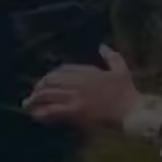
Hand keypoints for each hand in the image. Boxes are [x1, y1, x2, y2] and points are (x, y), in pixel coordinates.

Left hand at [23, 45, 140, 129]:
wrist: (132, 111)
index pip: (62, 69)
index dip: (51, 76)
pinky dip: (43, 113)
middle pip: (51, 81)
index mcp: (88, 71)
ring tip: (29, 105)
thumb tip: (103, 45)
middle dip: (39, 88)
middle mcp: (78, 82)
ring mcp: (76, 96)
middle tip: (32, 96)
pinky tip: (37, 116)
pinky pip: (53, 110)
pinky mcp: (76, 111)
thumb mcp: (122, 70)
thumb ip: (112, 57)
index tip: (45, 82)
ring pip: (49, 95)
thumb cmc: (128, 93)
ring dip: (36, 100)